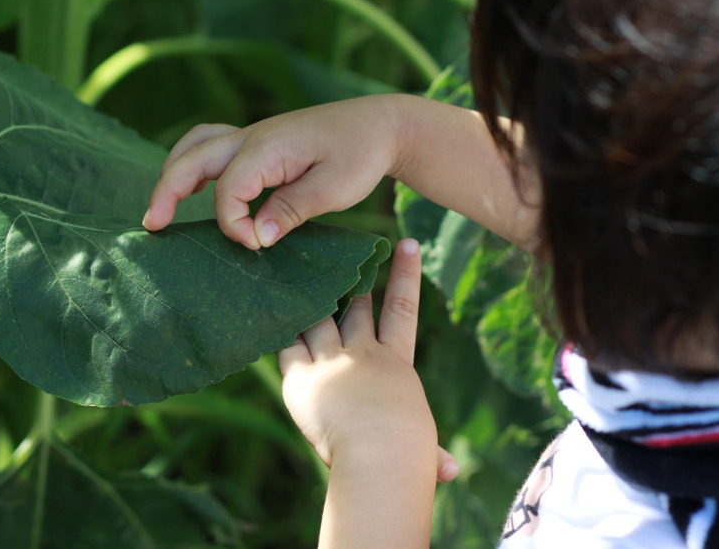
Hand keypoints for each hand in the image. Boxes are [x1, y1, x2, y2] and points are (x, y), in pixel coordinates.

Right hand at [143, 96, 408, 249]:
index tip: (257, 246)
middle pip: (191, 159)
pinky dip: (192, 163)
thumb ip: (291, 210)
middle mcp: (250, 136)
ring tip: (160, 209)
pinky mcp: (257, 141)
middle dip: (167, 192)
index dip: (233, 224)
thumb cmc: (360, 154)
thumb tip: (256, 237)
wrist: (379, 124)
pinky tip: (190, 187)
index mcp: (267, 147)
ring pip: (195, 147)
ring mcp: (251, 135)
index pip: (228, 190)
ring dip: (173, 173)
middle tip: (152, 227)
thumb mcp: (334, 188)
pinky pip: (211, 146)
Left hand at [278, 239, 447, 478]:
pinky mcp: (300, 375)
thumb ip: (432, 456)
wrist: (378, 452)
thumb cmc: (407, 456)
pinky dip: (279, 331)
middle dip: (351, 287)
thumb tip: (450, 472)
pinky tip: (268, 313)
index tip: (407, 244)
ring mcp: (330, 360)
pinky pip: (286, 345)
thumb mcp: (422, 451)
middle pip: (355, 308)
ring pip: (317, 320)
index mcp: (396, 364)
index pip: (403, 310)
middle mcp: (362, 353)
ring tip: (296, 277)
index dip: (405, 274)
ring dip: (310, 303)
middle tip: (343, 263)